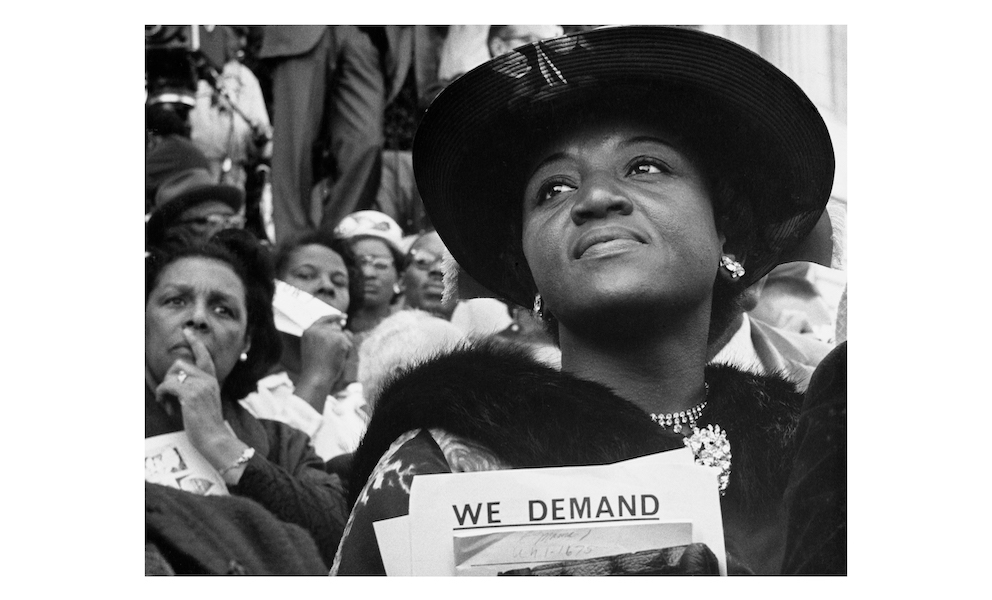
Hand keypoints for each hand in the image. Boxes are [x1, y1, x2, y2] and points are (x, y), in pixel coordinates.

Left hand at [155, 328, 235, 455]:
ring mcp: (200, 386)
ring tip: (167, 403)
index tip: (188, 331)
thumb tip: (178, 383)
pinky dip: (162, 395)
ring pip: (173, 374)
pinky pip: (168, 386)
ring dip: (164, 388)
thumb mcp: (206, 401)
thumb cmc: (208, 424)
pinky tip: (166, 406)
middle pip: (180, 364)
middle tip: (167, 396)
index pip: (204, 357)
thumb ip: (197, 389)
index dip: (196, 343)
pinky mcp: (190, 395)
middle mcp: (207, 380)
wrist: (215, 439)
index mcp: (212, 381)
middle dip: (169, 378)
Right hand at [300, 315, 352, 384]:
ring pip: (344, 335)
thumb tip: (342, 325)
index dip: (334, 317)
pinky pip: (349, 342)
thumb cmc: (315, 367)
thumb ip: (323, 335)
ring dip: (343, 346)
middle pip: (336, 327)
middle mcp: (318, 329)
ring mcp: (329, 333)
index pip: (323, 318)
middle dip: (339, 338)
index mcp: (309, 331)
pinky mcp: (339, 339)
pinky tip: (338, 358)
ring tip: (333, 357)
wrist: (316, 378)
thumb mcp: (313, 347)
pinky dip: (347, 351)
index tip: (343, 317)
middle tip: (334, 353)